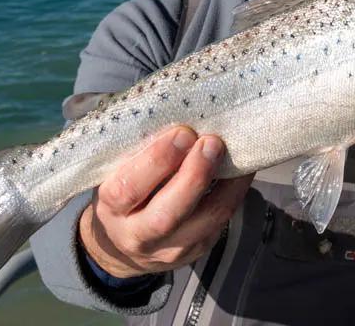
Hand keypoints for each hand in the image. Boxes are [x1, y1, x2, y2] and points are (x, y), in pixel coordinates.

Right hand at [78, 126, 253, 277]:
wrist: (125, 244)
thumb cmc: (125, 189)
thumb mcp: (116, 170)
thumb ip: (130, 146)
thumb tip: (146, 106)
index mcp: (112, 208)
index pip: (128, 188)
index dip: (157, 161)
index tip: (182, 133)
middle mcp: (138, 235)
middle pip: (167, 214)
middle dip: (194, 176)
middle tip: (212, 142)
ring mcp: (171, 248)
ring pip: (205, 220)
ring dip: (226, 185)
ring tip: (234, 153)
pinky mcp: (199, 248)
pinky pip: (223, 220)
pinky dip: (236, 191)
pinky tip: (243, 167)